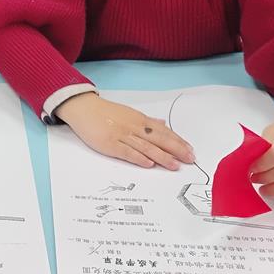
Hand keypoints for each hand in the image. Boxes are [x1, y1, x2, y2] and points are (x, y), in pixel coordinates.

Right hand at [56, 93, 194, 169]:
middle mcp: (134, 127)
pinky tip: (149, 164)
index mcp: (140, 120)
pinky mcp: (110, 144)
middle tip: (189, 159)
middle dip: (176, 149)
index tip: (190, 149)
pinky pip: (127, 152)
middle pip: (159, 139)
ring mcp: (122, 136)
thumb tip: (163, 124)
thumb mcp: (129, 113)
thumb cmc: (106, 112)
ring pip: (146, 147)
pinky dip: (138, 158)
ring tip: (174, 165)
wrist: (83, 108)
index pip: (164, 132)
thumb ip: (147, 121)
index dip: (178, 141)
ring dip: (162, 157)